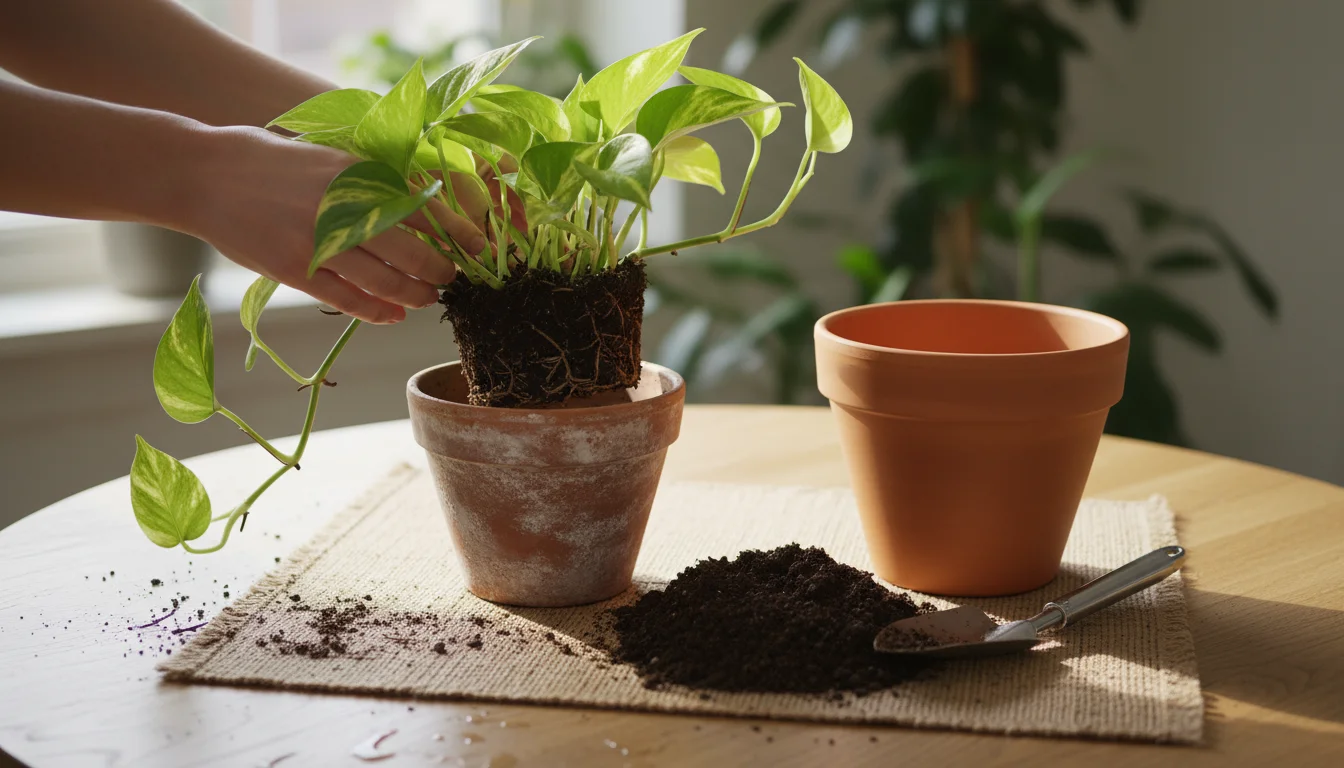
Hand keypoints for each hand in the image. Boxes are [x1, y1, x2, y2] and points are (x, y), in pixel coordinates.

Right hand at [182, 126, 487, 323]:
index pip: (424, 207)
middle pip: (414, 251)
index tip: (478, 248)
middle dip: (441, 271)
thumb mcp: (329, 157)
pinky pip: (348, 300)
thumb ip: (370, 183)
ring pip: (385, 281)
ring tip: (426, 299)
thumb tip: (421, 205)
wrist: (204, 173)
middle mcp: (343, 207)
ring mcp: (318, 241)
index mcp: (357, 174)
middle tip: (452, 280)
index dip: (457, 233)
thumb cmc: (272, 163)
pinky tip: (390, 315)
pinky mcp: (295, 270)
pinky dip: (375, 311)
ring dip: (414, 296)